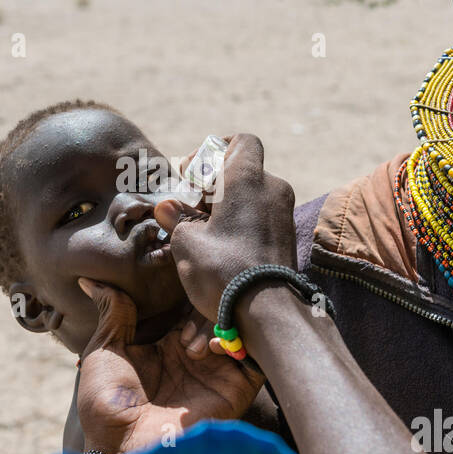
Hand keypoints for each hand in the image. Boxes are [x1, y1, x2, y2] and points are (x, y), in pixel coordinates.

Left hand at [76, 277, 264, 453]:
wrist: (124, 448)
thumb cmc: (107, 405)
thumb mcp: (104, 350)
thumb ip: (112, 312)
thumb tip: (89, 278)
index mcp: (167, 346)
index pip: (188, 306)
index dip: (185, 295)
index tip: (172, 302)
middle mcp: (196, 357)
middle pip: (213, 313)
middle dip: (200, 312)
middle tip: (180, 334)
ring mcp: (217, 373)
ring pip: (234, 328)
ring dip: (216, 327)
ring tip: (192, 348)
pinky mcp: (235, 390)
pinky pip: (254, 359)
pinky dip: (240, 344)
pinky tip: (215, 348)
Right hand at [153, 134, 297, 320]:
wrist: (267, 311)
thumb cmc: (223, 269)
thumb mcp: (187, 242)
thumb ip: (177, 217)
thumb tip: (166, 207)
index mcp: (247, 179)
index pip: (242, 141)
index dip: (216, 148)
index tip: (193, 172)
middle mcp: (272, 189)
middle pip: (242, 172)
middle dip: (213, 185)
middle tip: (188, 205)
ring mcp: (282, 214)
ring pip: (251, 197)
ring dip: (225, 207)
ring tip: (200, 230)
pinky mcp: (286, 237)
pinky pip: (260, 219)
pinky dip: (240, 223)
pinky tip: (219, 246)